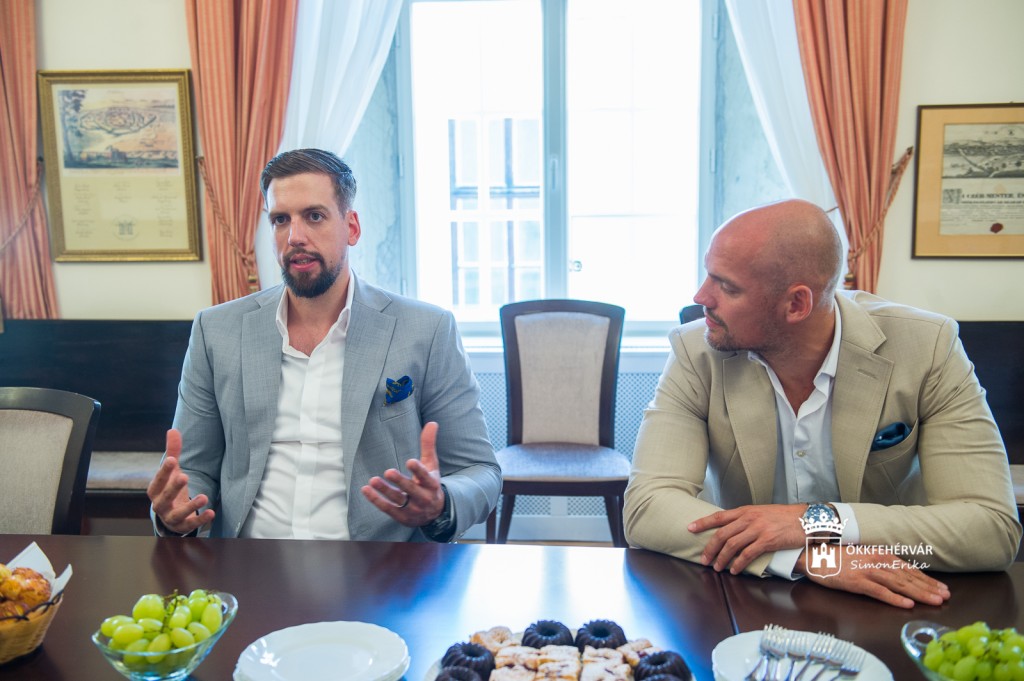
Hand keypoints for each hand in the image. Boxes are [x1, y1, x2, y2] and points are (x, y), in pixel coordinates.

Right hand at [146, 429, 214, 534]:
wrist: (170, 515)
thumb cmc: (170, 488)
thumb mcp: (172, 471)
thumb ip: (173, 452)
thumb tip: (173, 430)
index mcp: (155, 490)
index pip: (158, 480)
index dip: (164, 471)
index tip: (171, 459)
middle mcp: (160, 505)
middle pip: (164, 498)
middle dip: (173, 488)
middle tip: (184, 477)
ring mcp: (171, 518)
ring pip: (177, 515)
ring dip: (190, 507)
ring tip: (204, 497)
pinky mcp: (183, 526)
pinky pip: (190, 526)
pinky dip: (200, 520)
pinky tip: (211, 512)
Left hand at [361, 421, 444, 526]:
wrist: (435, 513)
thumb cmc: (430, 483)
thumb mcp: (432, 465)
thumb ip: (428, 445)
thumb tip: (432, 422)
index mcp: (431, 484)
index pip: (426, 477)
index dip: (419, 470)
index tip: (411, 462)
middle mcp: (423, 498)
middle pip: (411, 490)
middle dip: (400, 482)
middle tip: (388, 472)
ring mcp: (412, 509)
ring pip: (398, 500)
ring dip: (385, 491)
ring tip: (373, 481)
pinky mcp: (401, 516)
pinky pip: (387, 508)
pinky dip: (376, 500)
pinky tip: (366, 490)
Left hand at [688, 504, 807, 573]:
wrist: (805, 519)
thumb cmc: (784, 517)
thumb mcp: (761, 513)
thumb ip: (746, 519)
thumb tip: (731, 529)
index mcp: (745, 511)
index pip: (718, 516)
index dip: (703, 523)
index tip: (690, 528)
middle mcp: (749, 518)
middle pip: (722, 534)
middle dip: (710, 548)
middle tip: (704, 559)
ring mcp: (758, 529)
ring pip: (732, 545)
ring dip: (722, 558)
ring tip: (717, 567)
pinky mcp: (768, 540)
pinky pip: (748, 554)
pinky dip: (738, 563)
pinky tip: (734, 570)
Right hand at [797, 545, 950, 607]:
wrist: (813, 555)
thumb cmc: (837, 557)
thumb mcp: (862, 556)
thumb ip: (880, 563)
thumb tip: (899, 573)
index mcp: (879, 554)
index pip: (908, 569)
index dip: (927, 579)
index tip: (942, 588)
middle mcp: (876, 561)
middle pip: (907, 577)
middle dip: (928, 587)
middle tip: (945, 596)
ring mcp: (867, 571)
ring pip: (898, 584)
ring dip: (918, 593)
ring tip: (934, 601)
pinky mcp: (856, 581)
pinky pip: (879, 591)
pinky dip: (894, 598)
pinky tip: (906, 604)